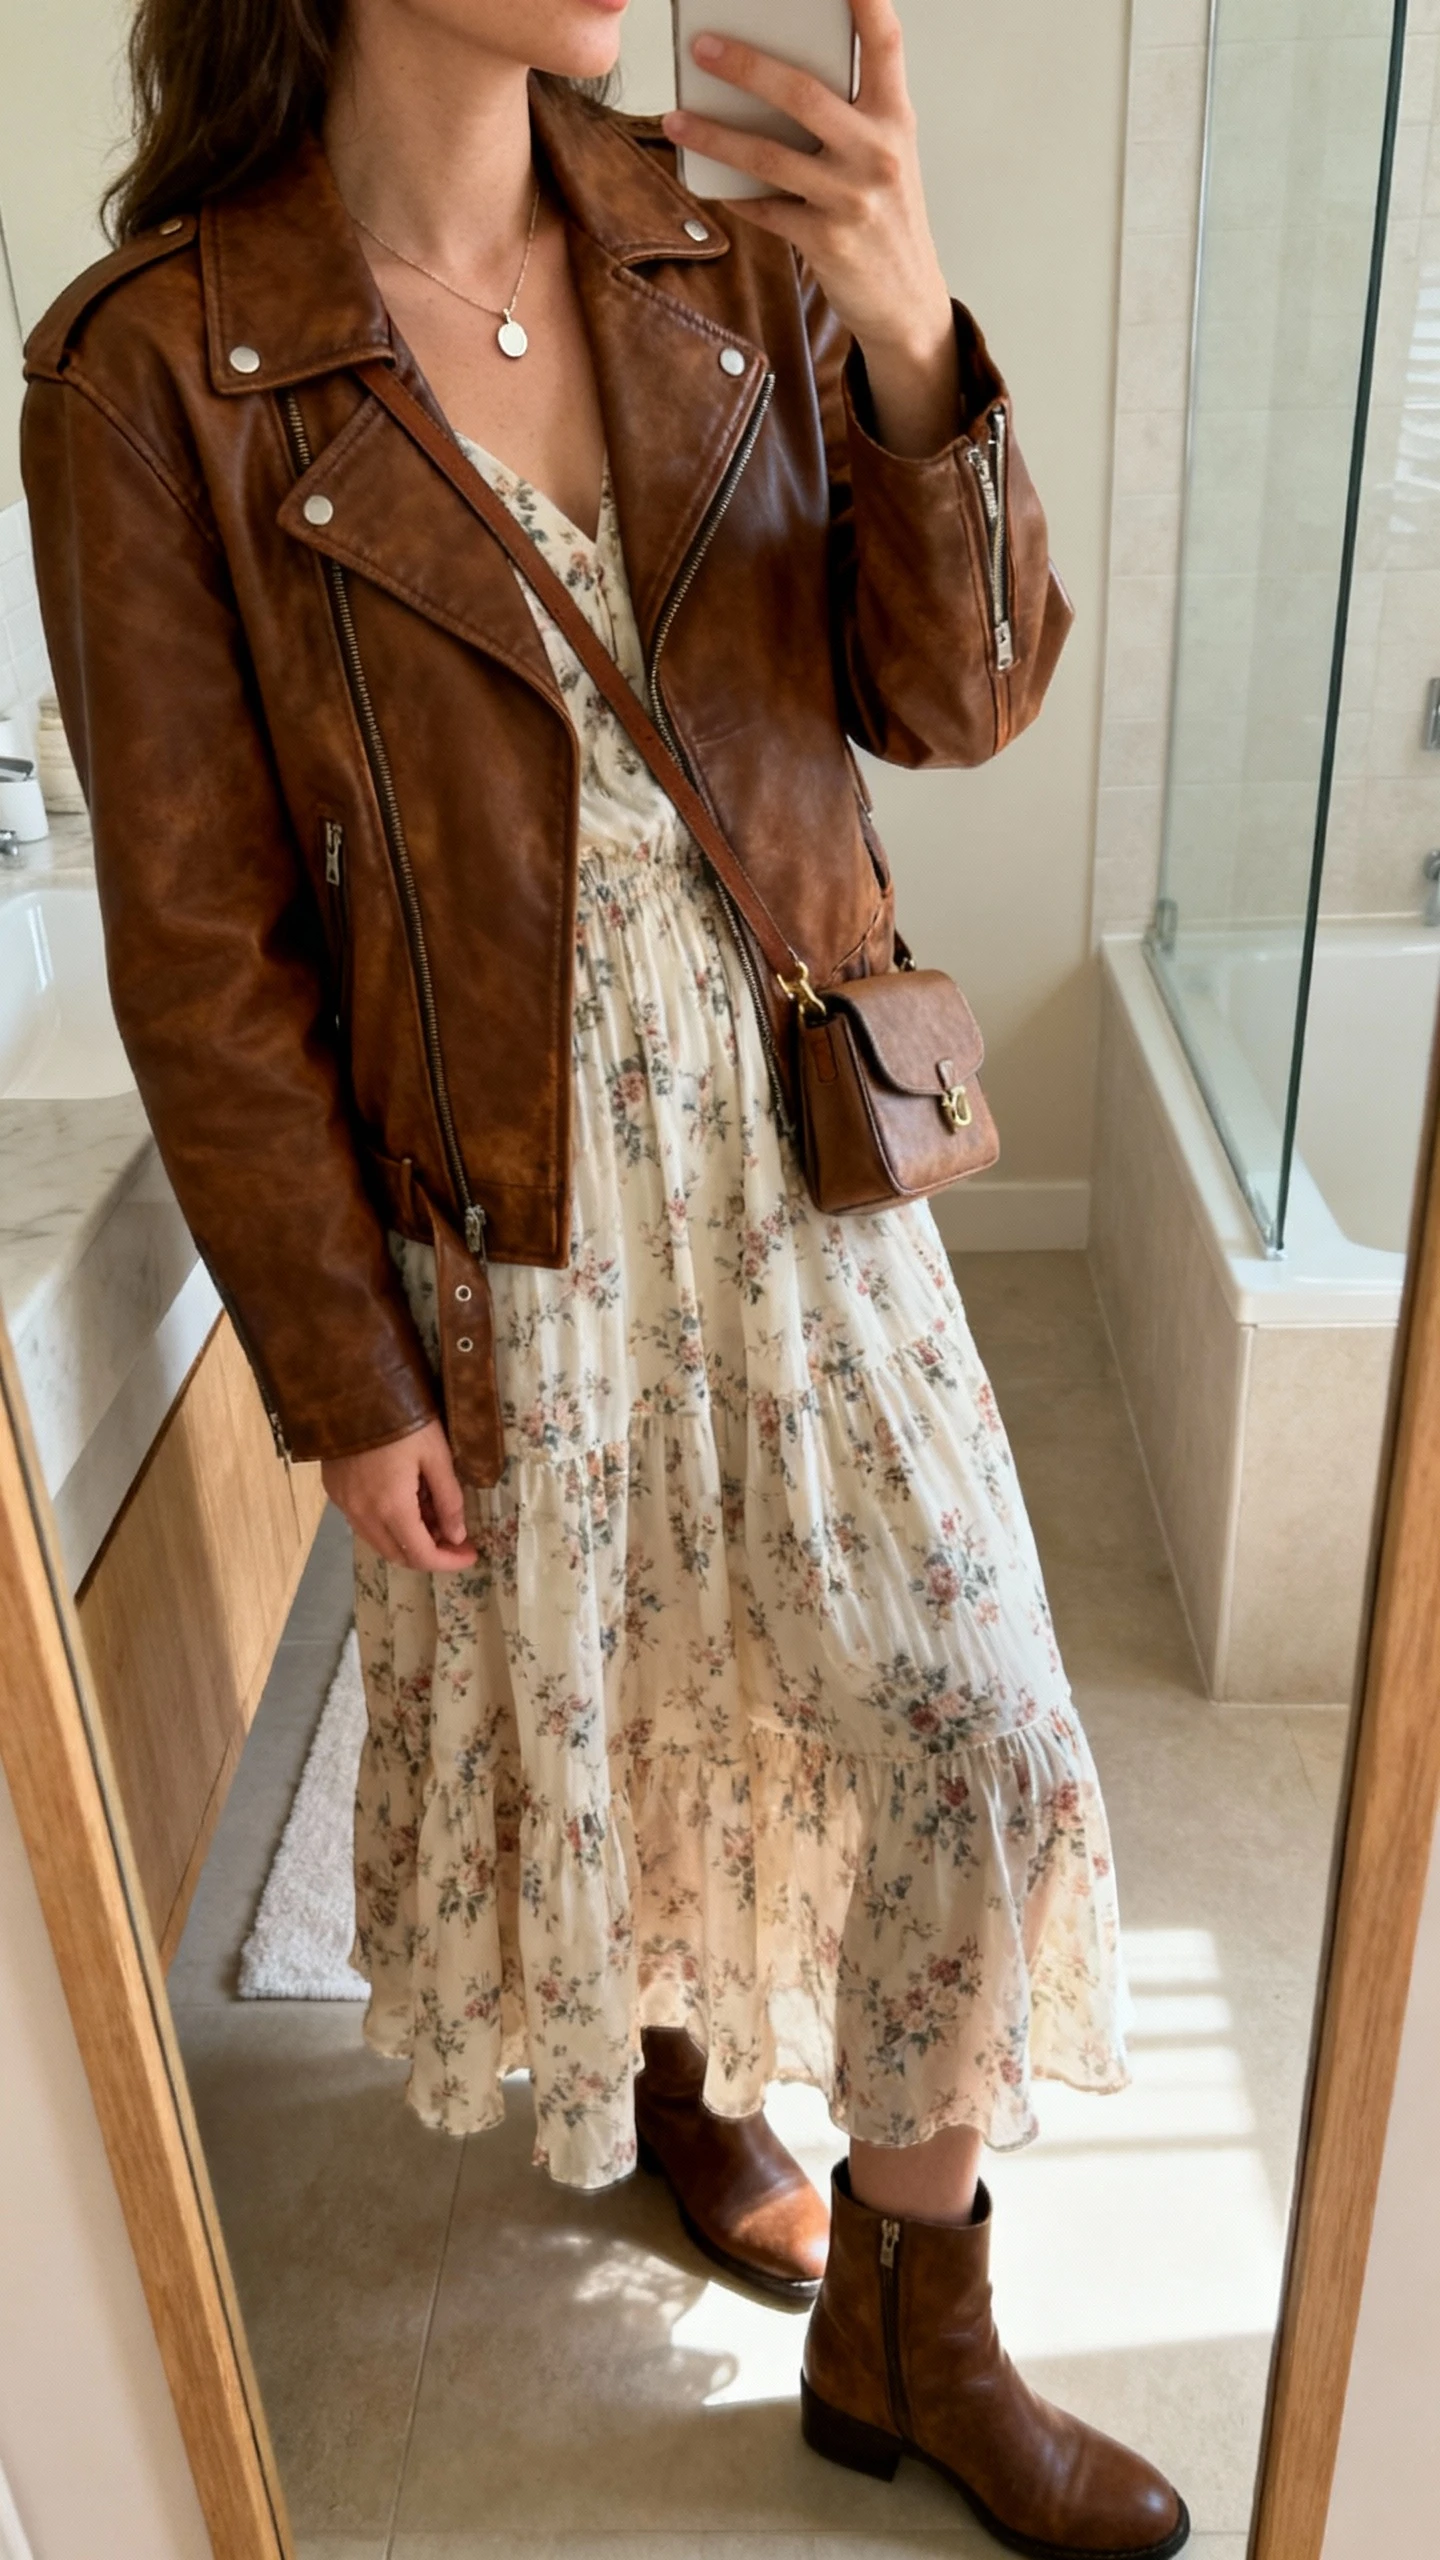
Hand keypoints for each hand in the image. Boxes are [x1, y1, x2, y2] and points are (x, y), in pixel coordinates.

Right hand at [322, 1416, 478, 1572]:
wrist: (352, 1389)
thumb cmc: (402, 1418)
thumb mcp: (436, 1455)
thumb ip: (448, 1500)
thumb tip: (457, 1535)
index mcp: (391, 1508)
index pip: (422, 1555)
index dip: (449, 1561)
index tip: (471, 1553)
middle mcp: (363, 1515)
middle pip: (398, 1555)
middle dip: (430, 1553)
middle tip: (456, 1538)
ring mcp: (344, 1504)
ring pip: (379, 1541)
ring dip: (408, 1540)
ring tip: (433, 1517)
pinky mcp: (334, 1491)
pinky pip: (363, 1522)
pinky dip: (387, 1524)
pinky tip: (405, 1502)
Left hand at [662, 0, 959, 456]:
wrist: (907, 302)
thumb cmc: (886, 216)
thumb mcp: (883, 155)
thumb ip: (847, 114)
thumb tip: (770, 78)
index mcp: (896, 117)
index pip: (885, 41)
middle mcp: (878, 151)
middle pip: (803, 93)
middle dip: (746, 65)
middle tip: (702, 47)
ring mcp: (852, 197)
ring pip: (769, 155)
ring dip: (714, 134)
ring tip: (676, 119)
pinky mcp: (826, 239)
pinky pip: (764, 208)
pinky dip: (733, 192)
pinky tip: (709, 179)